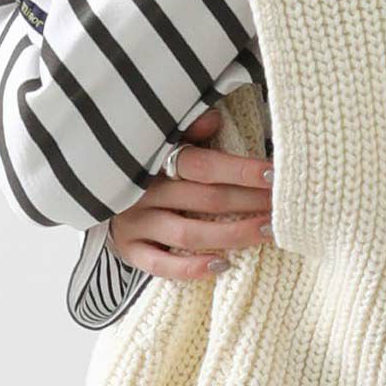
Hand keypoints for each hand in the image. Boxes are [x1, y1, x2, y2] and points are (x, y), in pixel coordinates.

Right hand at [109, 107, 272, 282]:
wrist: (102, 197)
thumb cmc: (148, 171)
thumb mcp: (164, 145)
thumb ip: (190, 132)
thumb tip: (214, 117)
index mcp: (155, 161)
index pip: (203, 164)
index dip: (241, 169)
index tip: (275, 174)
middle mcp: (144, 192)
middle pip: (205, 199)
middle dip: (249, 202)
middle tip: (283, 206)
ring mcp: (136, 223)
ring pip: (189, 233)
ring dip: (234, 234)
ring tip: (268, 232)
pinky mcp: (130, 251)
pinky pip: (162, 265)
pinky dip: (192, 268)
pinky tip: (224, 265)